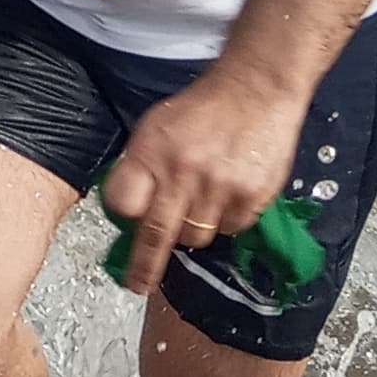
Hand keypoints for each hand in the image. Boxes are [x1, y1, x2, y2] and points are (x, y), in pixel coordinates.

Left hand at [100, 63, 306, 298]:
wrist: (254, 91)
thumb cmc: (200, 108)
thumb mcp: (156, 126)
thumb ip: (141, 165)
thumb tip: (128, 206)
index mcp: (151, 152)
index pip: (123, 202)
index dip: (123, 215)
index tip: (125, 224)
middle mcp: (183, 174)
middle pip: (157, 234)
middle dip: (144, 266)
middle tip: (137, 284)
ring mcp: (220, 188)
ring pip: (196, 237)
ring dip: (190, 232)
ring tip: (196, 207)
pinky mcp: (252, 198)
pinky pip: (230, 229)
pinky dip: (224, 221)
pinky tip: (224, 196)